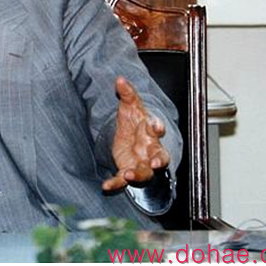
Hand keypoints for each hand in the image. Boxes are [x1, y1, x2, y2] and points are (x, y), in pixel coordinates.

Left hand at [102, 77, 169, 191]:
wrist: (128, 135)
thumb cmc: (134, 121)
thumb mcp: (129, 105)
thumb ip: (126, 93)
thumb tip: (120, 79)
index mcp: (151, 131)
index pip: (157, 128)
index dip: (158, 127)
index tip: (157, 126)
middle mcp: (149, 149)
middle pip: (159, 156)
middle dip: (159, 160)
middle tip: (157, 162)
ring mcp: (139, 162)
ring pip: (144, 172)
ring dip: (138, 175)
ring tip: (128, 175)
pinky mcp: (126, 169)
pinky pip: (122, 181)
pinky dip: (115, 184)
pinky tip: (106, 186)